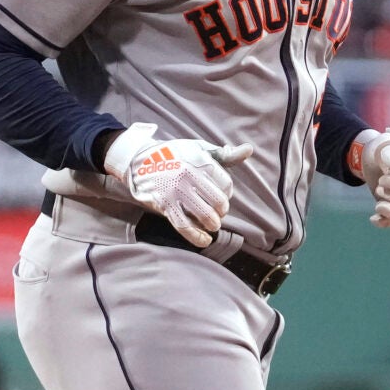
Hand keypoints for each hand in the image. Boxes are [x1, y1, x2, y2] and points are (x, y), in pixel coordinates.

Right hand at [103, 122, 256, 246]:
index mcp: (200, 160)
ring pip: (205, 216)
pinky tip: (205, 240)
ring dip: (213, 224)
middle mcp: (189, 175)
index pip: (226, 184)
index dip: (228, 192)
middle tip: (218, 212)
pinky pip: (185, 226)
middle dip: (222, 210)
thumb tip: (249, 150)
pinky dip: (197, 237)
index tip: (222, 194)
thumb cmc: (175, 154)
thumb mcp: (199, 149)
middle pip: (219, 201)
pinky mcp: (165, 205)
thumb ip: (225, 155)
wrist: (139, 160)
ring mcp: (176, 191)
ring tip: (212, 224)